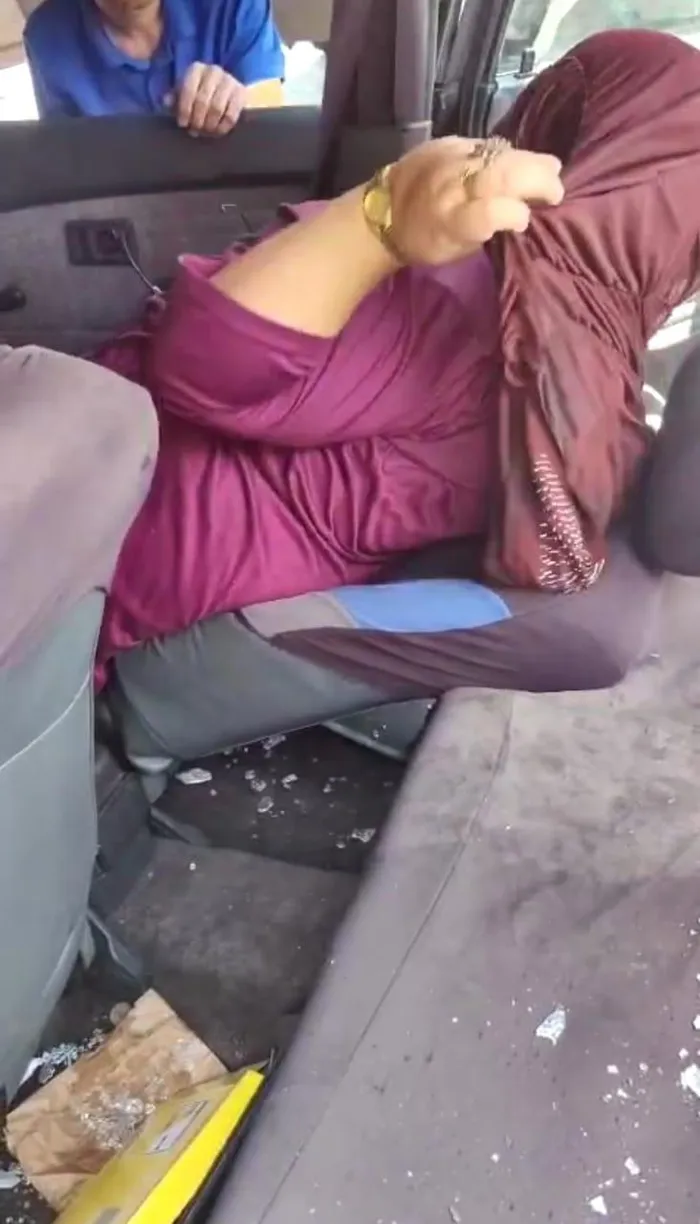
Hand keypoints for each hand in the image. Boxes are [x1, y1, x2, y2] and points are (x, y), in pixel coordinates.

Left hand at [176, 63, 245, 135]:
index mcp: (196, 69)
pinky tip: (217, 132)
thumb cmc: (200, 94)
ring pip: (217, 108)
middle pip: (203, 101)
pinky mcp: (241, 93)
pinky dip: (223, 127)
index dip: (184, 110)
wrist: (226, 92)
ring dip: (209, 125)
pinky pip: (231, 115)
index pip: (188, 90)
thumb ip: (174, 98)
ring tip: (205, 132)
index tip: (183, 124)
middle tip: (194, 131)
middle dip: (197, 120)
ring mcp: (230, 81)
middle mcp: (214, 71)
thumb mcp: (185, 94)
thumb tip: (166, 102)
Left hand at [388, 136, 564, 265]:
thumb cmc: (425, 241)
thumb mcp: (455, 250)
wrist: (384, 212)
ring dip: (530, 161)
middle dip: (537, 179)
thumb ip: (488, 231)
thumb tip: (525, 211)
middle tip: (556, 190)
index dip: (514, 214)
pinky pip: (487, 144)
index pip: (488, 213)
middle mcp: (450, 187)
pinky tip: (520, 160)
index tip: (526, 220)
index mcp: (450, 222)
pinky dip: (509, 153)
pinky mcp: (447, 142)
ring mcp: (448, 159)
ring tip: (550, 170)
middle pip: (501, 175)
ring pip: (499, 153)